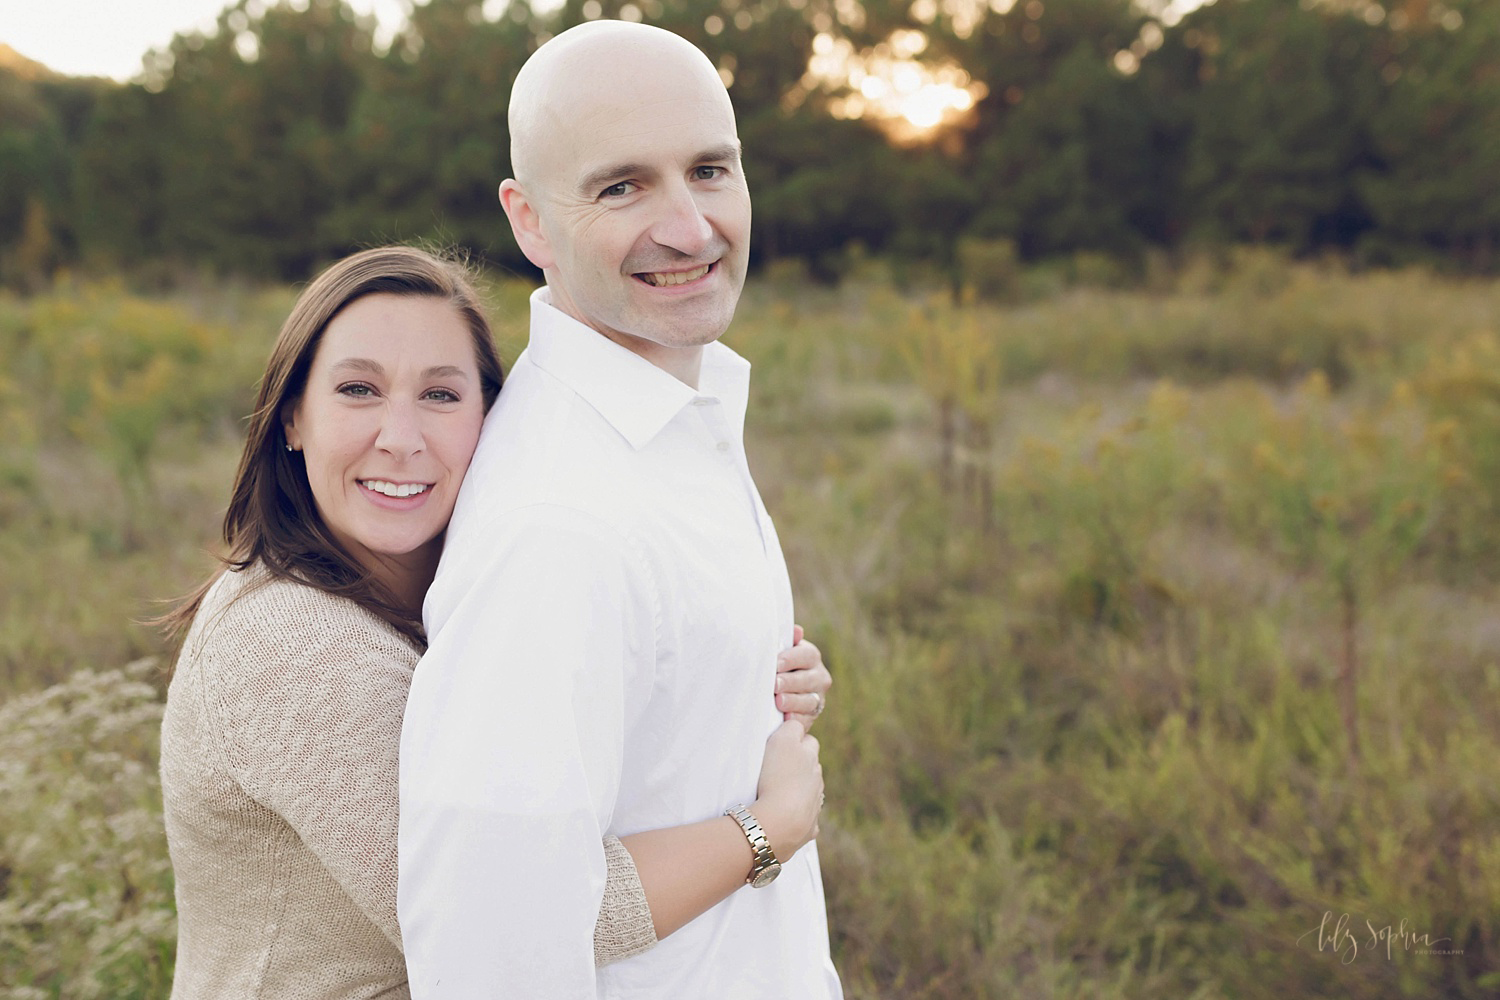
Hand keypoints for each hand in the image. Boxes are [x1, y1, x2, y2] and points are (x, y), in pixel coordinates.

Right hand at [750, 719, 822, 861]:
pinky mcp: (809, 828)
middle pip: (811, 767)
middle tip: (778, 769)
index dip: (796, 741)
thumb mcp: (782, 741)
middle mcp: (817, 780)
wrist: (779, 822)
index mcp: (810, 759)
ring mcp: (815, 805)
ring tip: (777, 793)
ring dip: (799, 790)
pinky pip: (805, 819)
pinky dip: (797, 817)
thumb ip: (792, 727)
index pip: (809, 741)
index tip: (782, 745)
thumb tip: (798, 725)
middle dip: (800, 766)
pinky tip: (782, 817)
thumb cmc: (776, 778)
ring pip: (810, 792)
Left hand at [775, 624, 830, 730]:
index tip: (776, 664)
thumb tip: (797, 630)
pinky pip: (806, 719)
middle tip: (774, 684)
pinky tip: (786, 718)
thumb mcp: (780, 652)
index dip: (791, 659)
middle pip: (808, 679)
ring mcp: (818, 698)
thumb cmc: (776, 666)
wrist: (778, 691)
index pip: (806, 655)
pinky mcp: (811, 717)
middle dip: (790, 682)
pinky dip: (796, 719)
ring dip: (793, 701)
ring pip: (809, 700)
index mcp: (811, 656)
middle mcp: (819, 677)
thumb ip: (786, 641)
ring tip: (778, 702)